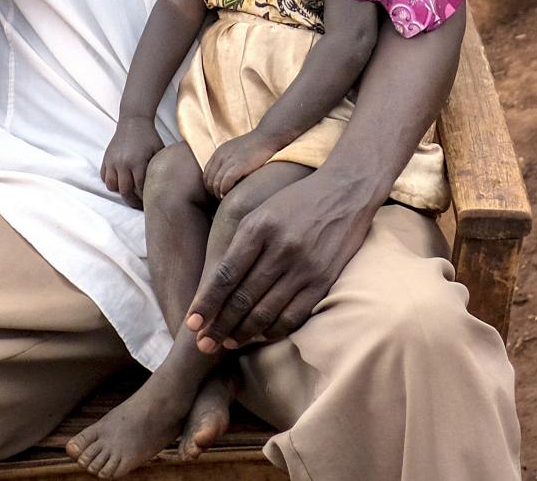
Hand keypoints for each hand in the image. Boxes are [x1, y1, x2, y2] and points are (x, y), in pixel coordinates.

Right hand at [101, 118, 164, 207]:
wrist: (133, 121)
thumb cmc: (149, 136)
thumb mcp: (159, 151)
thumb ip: (159, 168)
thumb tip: (166, 186)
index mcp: (137, 162)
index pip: (140, 187)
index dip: (145, 197)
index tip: (151, 202)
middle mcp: (122, 163)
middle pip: (125, 191)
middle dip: (133, 201)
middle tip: (140, 205)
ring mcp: (112, 161)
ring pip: (112, 186)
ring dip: (120, 191)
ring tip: (129, 192)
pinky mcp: (106, 158)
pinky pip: (104, 177)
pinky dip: (111, 181)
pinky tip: (121, 181)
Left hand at [185, 166, 376, 353]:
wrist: (345, 191)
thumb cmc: (295, 202)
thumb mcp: (261, 211)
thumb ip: (238, 245)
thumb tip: (214, 286)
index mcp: (259, 227)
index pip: (225, 275)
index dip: (206, 303)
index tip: (191, 324)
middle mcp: (280, 248)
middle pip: (242, 298)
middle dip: (219, 326)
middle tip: (204, 344)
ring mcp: (304, 267)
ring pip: (265, 312)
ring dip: (243, 333)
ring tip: (227, 343)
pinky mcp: (323, 281)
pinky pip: (294, 316)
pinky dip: (273, 331)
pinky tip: (260, 335)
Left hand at [202, 132, 274, 198]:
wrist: (268, 136)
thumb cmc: (255, 147)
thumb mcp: (235, 151)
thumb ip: (228, 162)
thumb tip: (225, 178)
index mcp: (219, 153)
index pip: (206, 174)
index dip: (211, 186)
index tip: (220, 192)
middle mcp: (221, 156)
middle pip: (209, 180)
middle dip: (214, 192)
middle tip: (224, 198)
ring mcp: (229, 160)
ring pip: (216, 183)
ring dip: (219, 194)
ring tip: (227, 198)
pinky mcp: (239, 165)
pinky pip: (225, 182)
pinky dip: (225, 190)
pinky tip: (230, 194)